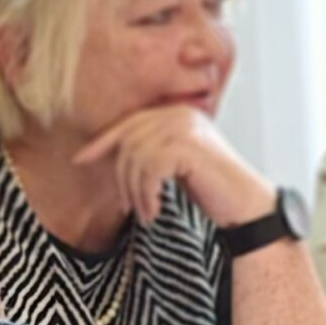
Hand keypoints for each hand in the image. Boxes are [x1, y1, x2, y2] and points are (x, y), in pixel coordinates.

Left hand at [74, 105, 273, 229]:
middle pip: (128, 142)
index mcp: (176, 112)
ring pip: (135, 158)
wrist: (245, 205)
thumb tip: (108, 154)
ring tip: (147, 212)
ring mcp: (185, 128)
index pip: (129, 124)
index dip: (101, 142)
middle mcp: (180, 113)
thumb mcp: (175, 164)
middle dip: (122, 179)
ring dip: (136, 193)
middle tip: (130, 207)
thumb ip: (150, 151)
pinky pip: (149, 169)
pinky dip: (147, 194)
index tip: (80, 159)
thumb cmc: (211, 188)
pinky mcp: (188, 146)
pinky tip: (157, 208)